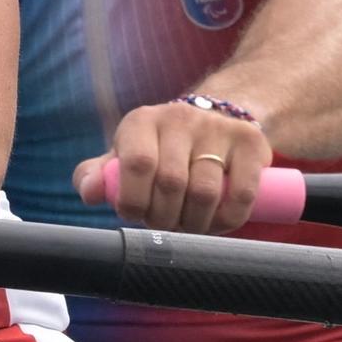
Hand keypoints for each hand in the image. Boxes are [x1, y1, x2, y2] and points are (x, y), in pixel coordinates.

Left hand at [75, 99, 271, 234]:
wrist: (215, 119)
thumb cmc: (161, 149)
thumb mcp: (125, 156)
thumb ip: (101, 176)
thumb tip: (90, 193)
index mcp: (142, 121)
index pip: (137, 164)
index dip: (135, 201)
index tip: (137, 215)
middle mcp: (180, 118)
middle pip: (171, 184)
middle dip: (164, 218)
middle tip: (165, 223)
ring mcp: (218, 128)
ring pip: (205, 193)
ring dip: (194, 223)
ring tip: (188, 224)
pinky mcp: (250, 142)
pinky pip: (241, 195)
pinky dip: (227, 220)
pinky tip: (216, 221)